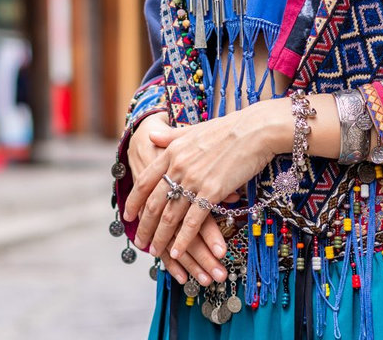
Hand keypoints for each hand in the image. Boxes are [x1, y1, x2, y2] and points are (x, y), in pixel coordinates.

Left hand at [123, 117, 226, 286]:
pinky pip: (192, 221)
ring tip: (154, 252)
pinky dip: (183, 240)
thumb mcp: (192, 130)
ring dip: (161, 237)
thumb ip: (170, 137)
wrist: (254, 130)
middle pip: (154, 203)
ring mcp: (194, 180)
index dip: (134, 201)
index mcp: (171, 152)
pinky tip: (176, 252)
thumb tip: (149, 135)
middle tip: (139, 242)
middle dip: (145, 226)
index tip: (128, 216)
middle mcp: (178, 167)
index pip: (144, 182)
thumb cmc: (226, 129)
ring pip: (170, 216)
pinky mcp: (212, 192)